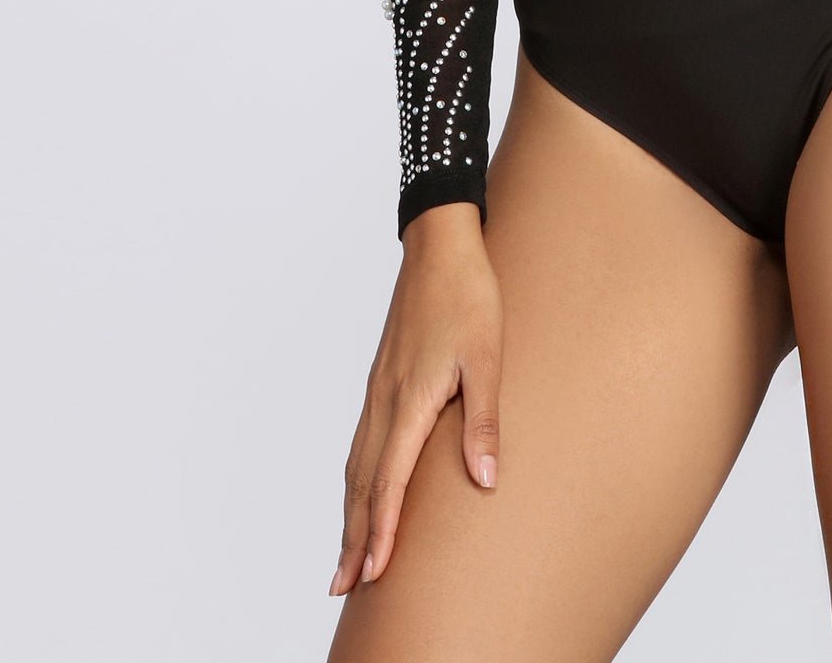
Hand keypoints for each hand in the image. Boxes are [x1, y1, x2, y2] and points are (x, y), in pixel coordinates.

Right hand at [332, 204, 502, 594]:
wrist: (440, 245)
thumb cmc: (469, 296)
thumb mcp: (488, 357)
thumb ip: (484, 420)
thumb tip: (484, 479)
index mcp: (409, 400)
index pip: (390, 482)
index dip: (383, 531)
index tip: (374, 573)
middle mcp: (385, 402)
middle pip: (362, 484)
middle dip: (354, 538)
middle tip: (342, 585)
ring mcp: (378, 391)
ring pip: (356, 466)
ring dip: (350, 515)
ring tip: (345, 556)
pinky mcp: (381, 381)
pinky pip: (361, 444)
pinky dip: (355, 481)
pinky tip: (359, 492)